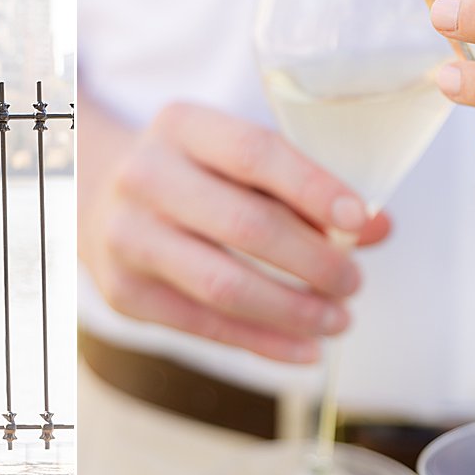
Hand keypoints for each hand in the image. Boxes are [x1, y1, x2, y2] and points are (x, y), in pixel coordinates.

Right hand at [79, 96, 390, 363]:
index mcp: (181, 126)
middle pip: (244, 226)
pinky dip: (265, 342)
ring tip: (339, 319)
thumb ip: (304, 185)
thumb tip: (377, 228)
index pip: (254, 155)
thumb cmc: (191, 174)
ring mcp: (128, 238)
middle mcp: (145, 177)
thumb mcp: (236, 157)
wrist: (97, 196)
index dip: (313, 188)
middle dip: (314, 261)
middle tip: (355, 282)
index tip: (361, 219)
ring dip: (294, 310)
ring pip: (224, 286)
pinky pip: (205, 326)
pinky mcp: (124, 293)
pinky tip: (306, 348)